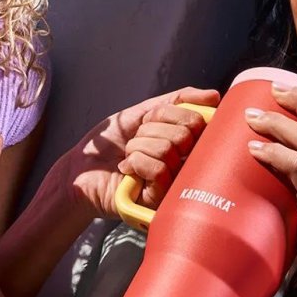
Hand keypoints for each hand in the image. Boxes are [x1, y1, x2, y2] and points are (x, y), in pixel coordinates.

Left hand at [64, 87, 219, 218]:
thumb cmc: (110, 143)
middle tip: (135, 141)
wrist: (81, 169)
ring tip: (129, 156)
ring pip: (168, 149)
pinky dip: (136, 163)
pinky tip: (127, 171)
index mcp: (185, 141)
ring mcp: (175, 183)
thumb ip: (177, 101)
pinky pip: (159, 169)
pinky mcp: (162, 200)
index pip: (195, 118)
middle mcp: (185, 162)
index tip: (148, 121)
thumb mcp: (142, 113)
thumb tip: (214, 96)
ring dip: (138, 147)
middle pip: (183, 134)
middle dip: (149, 131)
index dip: (167, 114)